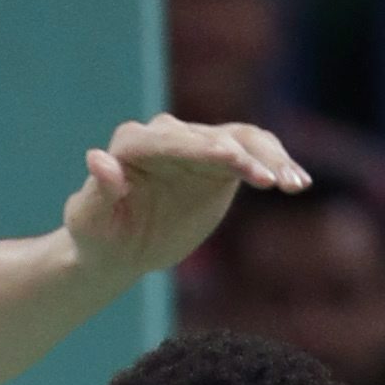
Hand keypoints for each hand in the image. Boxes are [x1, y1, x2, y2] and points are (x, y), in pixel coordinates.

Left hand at [64, 114, 307, 277]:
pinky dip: (276, 164)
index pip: (172, 142)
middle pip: (211, 138)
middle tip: (271, 179)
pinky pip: (254, 153)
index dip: (203, 150)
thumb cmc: (97, 237)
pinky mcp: (219, 159)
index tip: (233, 161)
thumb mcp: (88, 222)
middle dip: (242, 156)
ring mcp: (197, 144)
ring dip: (269, 158)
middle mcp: (168, 135)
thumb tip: (98, 159)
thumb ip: (96, 192)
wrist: (118, 248)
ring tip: (293, 184)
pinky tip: (296, 183)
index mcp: (134, 145)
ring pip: (241, 140)